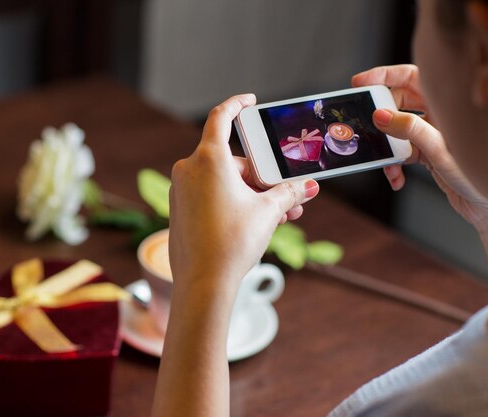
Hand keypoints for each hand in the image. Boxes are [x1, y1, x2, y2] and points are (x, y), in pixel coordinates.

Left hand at [169, 94, 318, 293]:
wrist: (203, 282)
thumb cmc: (233, 242)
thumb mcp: (267, 211)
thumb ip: (288, 193)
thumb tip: (308, 187)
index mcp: (209, 159)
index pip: (221, 117)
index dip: (236, 105)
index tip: (249, 101)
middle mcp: (189, 169)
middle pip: (231, 161)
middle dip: (261, 176)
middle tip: (285, 193)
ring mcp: (181, 190)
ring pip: (223, 181)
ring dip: (250, 193)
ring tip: (280, 215)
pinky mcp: (179, 209)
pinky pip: (210, 195)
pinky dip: (232, 201)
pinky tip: (254, 221)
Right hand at [353, 65, 487, 243]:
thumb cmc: (480, 175)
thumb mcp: (441, 151)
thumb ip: (411, 130)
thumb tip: (382, 116)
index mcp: (447, 105)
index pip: (411, 78)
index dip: (385, 75)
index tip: (361, 82)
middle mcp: (439, 116)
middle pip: (399, 103)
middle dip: (380, 118)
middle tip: (368, 127)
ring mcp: (431, 135)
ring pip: (397, 132)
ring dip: (386, 148)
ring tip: (387, 162)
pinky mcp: (426, 154)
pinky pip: (401, 153)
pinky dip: (394, 166)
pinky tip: (397, 178)